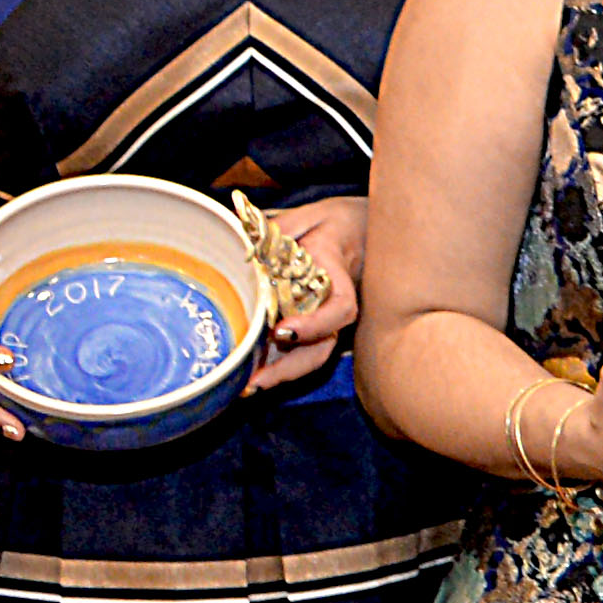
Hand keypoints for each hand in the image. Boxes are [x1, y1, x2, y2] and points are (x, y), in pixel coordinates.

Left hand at [248, 197, 362, 393]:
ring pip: (310, 355)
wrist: (356, 233)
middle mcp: (334, 308)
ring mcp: (323, 321)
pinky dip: (275, 365)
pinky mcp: (309, 326)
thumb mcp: (310, 216)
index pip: (339, 309)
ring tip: (247, 387)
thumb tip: (249, 245)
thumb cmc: (332, 224)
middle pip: (323, 347)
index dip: (315, 325)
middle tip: (256, 380)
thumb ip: (283, 229)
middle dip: (291, 367)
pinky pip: (297, 350)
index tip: (283, 331)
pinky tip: (249, 375)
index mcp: (340, 278)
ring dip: (281, 374)